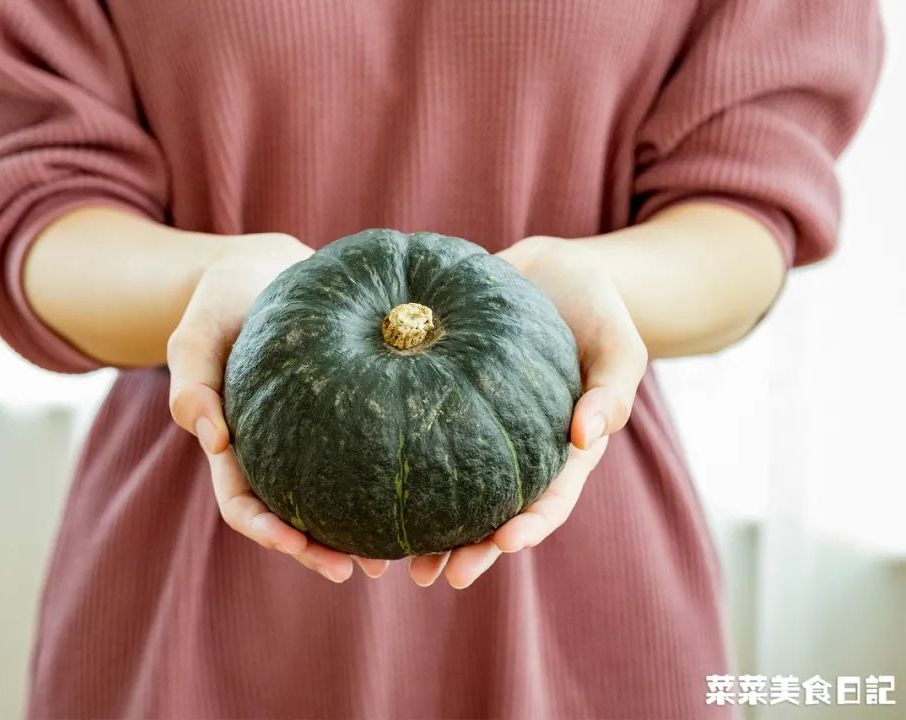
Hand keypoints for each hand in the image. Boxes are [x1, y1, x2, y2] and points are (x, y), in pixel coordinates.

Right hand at [168, 232, 390, 582]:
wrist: (264, 271)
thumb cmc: (224, 301)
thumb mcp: (197, 332)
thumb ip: (190, 379)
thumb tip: (210, 439)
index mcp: (232, 444)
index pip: (242, 503)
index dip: (265, 530)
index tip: (293, 544)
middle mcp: (271, 451)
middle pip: (290, 517)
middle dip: (317, 550)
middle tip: (358, 570)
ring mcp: (307, 437)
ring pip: (329, 499)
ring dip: (354, 533)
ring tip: (394, 557)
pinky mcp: (342, 415)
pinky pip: (361, 456)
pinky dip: (380, 483)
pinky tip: (417, 493)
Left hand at [408, 236, 647, 588]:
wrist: (552, 270)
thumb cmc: (595, 309)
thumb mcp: (619, 344)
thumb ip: (614, 389)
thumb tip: (586, 437)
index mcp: (561, 451)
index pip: (548, 502)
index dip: (527, 527)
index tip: (503, 542)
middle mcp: (517, 451)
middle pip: (493, 513)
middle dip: (467, 550)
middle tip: (433, 577)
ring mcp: (479, 431)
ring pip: (452, 491)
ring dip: (425, 531)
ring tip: (387, 560)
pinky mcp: (444, 402)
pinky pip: (420, 439)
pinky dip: (397, 467)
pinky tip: (358, 482)